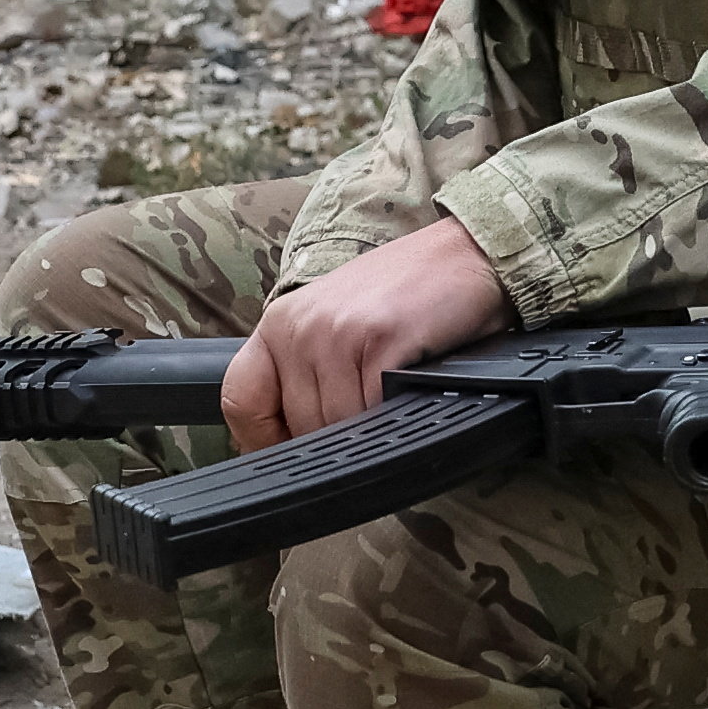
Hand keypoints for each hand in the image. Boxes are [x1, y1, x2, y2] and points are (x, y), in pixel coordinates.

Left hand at [226, 217, 510, 450]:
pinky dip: (391, 416)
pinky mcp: (377, 341)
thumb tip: (292, 441)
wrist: (466, 254)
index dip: (262, 440)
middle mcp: (298, 325)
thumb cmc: (406, 295)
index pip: (241, 401)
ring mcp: (335, 332)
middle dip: (334, 436)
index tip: (290, 454)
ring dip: (366, 429)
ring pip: (334, 425)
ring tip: (391, 395)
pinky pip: (370, 413)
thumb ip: (307, 374)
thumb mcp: (336, 327)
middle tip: (369, 413)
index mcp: (279, 323)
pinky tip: (407, 390)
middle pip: (297, 424)